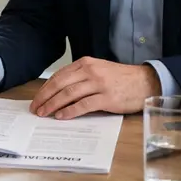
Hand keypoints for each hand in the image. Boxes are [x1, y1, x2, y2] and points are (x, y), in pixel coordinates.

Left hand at [30, 57, 161, 118]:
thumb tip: (59, 93)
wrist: (145, 82)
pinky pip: (83, 105)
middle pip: (60, 84)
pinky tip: (61, 116)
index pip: (59, 76)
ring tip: (44, 113)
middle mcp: (90, 71)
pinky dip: (70, 111)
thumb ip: (80, 77)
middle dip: (45, 97)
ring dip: (53, 105)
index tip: (37, 99)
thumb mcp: (99, 70)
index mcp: (85, 63)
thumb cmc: (121, 79)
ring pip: (69, 94)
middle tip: (35, 108)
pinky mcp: (107, 98)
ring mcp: (99, 84)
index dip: (45, 88)